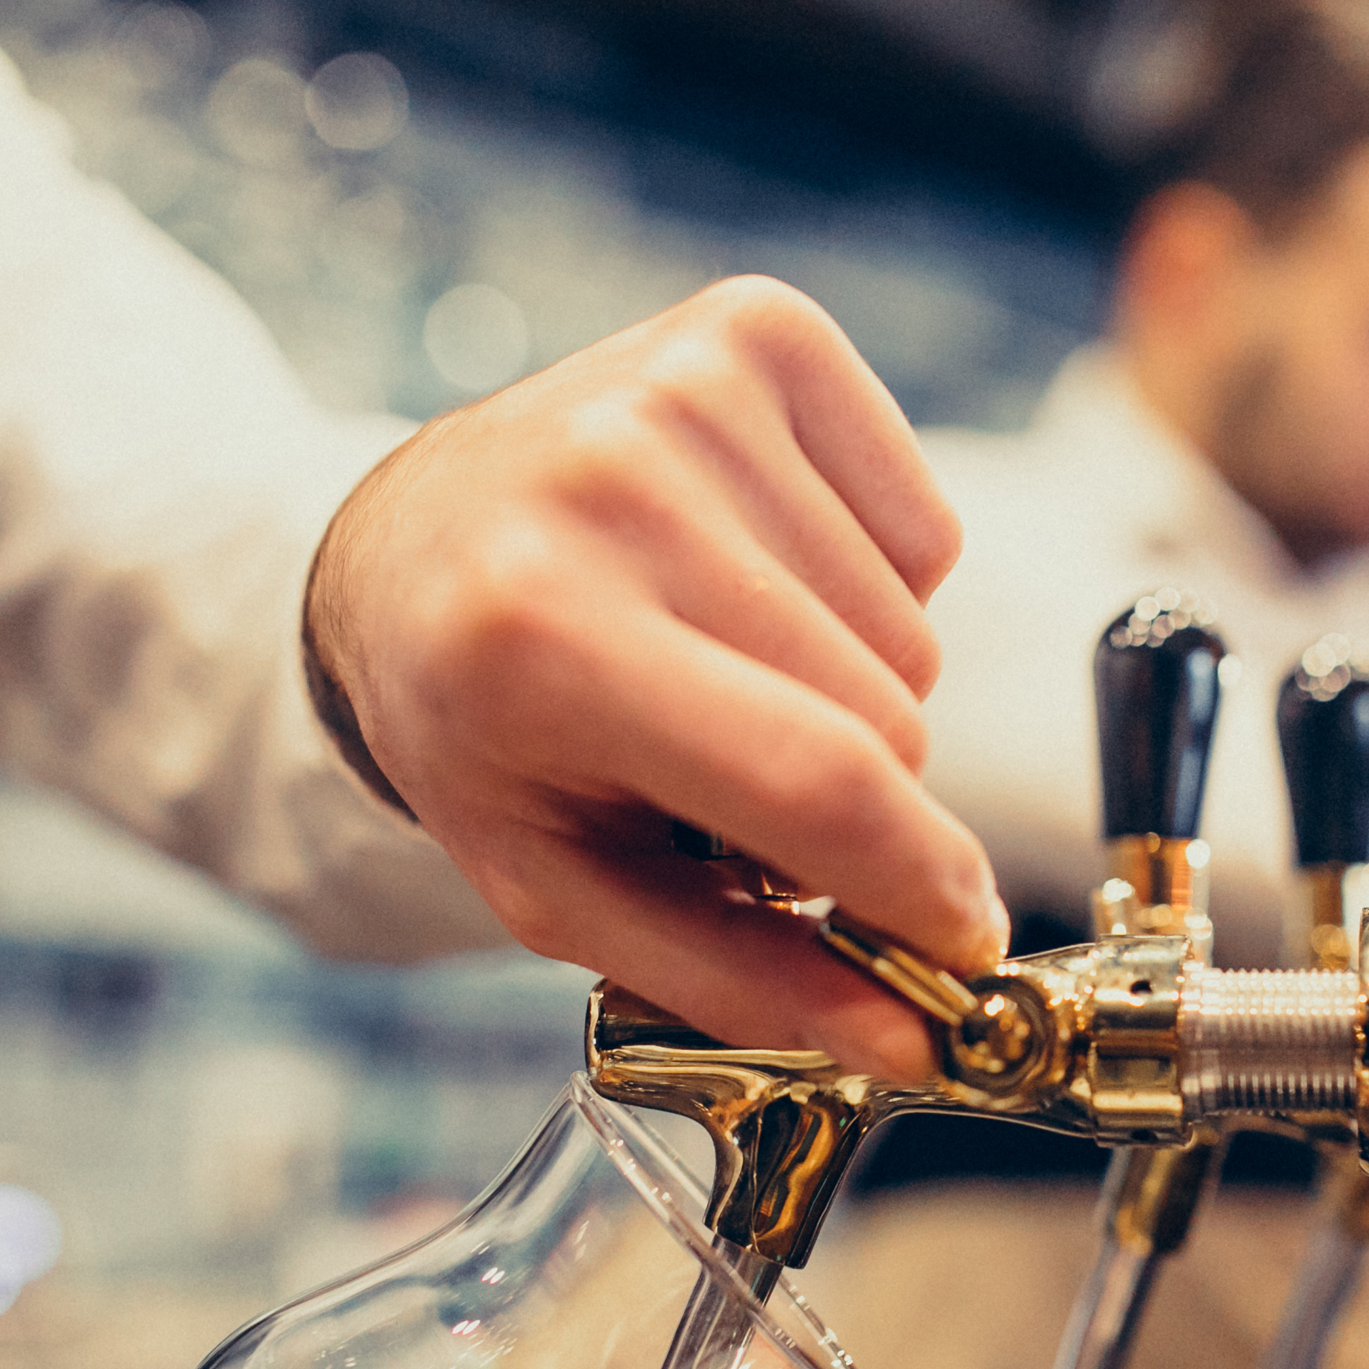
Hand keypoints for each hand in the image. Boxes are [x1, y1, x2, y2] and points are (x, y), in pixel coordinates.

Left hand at [305, 276, 1004, 1080]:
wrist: (405, 544)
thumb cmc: (485, 728)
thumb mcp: (560, 884)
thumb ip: (736, 974)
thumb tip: (914, 1041)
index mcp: (541, 639)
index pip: (816, 780)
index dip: (924, 885)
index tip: (962, 946)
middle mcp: (615, 484)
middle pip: (885, 716)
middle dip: (848, 792)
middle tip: (730, 779)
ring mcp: (687, 386)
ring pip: (911, 632)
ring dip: (851, 687)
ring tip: (724, 668)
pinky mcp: (755, 328)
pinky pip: (924, 529)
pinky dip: (872, 586)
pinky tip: (761, 581)